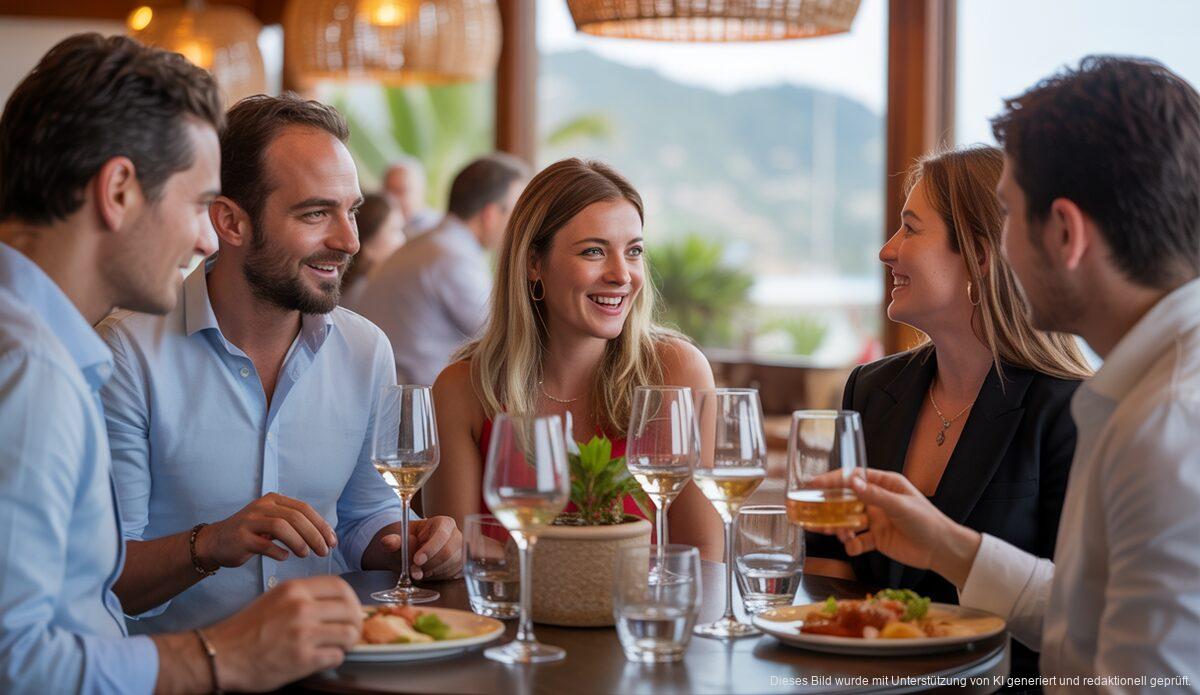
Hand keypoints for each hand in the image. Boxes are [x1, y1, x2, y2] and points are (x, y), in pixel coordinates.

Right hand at [198, 493, 335, 567]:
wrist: (214, 543)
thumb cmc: (251, 535)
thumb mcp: (273, 522)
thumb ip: (295, 524)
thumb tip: (325, 537)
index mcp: (273, 500)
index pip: (304, 508)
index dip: (321, 525)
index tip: (332, 541)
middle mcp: (262, 507)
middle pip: (295, 517)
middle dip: (314, 535)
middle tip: (324, 551)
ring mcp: (249, 521)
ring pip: (281, 527)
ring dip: (298, 542)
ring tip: (306, 554)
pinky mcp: (240, 538)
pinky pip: (264, 544)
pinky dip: (278, 552)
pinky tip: (284, 558)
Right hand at [205, 575, 361, 691]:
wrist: (221, 655)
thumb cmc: (247, 629)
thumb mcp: (275, 599)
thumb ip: (304, 597)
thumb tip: (337, 603)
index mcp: (295, 589)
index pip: (341, 587)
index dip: (352, 599)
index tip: (351, 610)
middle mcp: (301, 607)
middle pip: (350, 610)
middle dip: (355, 623)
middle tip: (350, 632)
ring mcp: (303, 633)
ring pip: (348, 634)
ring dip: (347, 643)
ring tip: (336, 646)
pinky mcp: (302, 658)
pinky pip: (336, 656)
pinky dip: (334, 659)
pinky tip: (322, 658)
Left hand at [378, 516, 461, 579]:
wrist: (411, 551)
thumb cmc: (407, 541)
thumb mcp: (398, 539)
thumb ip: (393, 541)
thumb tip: (387, 542)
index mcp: (444, 523)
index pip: (442, 535)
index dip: (430, 549)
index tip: (416, 560)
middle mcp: (456, 536)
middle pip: (448, 553)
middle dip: (429, 564)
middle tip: (413, 570)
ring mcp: (460, 552)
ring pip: (449, 566)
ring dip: (431, 572)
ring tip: (417, 570)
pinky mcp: (459, 566)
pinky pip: (451, 575)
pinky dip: (436, 577)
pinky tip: (426, 573)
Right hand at [806, 469, 981, 586]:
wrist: (941, 550)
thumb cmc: (926, 521)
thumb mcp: (899, 505)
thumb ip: (874, 495)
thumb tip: (851, 481)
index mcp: (885, 484)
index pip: (854, 477)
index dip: (833, 480)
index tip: (813, 483)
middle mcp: (877, 500)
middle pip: (846, 499)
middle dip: (831, 507)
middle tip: (815, 512)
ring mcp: (876, 520)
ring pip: (848, 520)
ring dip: (839, 527)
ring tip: (835, 533)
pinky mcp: (877, 539)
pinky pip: (858, 540)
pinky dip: (852, 545)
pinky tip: (853, 547)